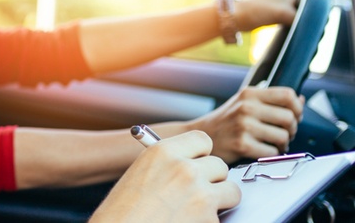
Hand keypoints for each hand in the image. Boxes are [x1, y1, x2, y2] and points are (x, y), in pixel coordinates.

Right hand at [91, 131, 238, 222]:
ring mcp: (200, 195)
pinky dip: (208, 222)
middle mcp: (184, 169)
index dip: (201, 154)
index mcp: (164, 152)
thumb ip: (167, 163)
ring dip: (219, 200)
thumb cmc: (122, 211)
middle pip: (220, 166)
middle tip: (196, 192)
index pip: (202, 139)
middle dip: (212, 180)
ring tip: (196, 210)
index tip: (197, 163)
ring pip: (231, 191)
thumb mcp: (141, 174)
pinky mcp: (209, 220)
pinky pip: (220, 217)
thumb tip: (193, 162)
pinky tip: (186, 222)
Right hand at [191, 86, 304, 162]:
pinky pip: (272, 152)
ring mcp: (243, 125)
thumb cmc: (224, 122)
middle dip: (292, 130)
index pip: (288, 95)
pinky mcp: (241, 144)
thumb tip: (300, 100)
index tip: (295, 116)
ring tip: (274, 144)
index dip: (297, 108)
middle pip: (289, 117)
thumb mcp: (243, 102)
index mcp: (249, 93)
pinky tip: (263, 151)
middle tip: (284, 134)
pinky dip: (272, 155)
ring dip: (283, 144)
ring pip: (283, 137)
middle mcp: (246, 107)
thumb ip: (270, 100)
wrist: (199, 136)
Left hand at [234, 0, 331, 29]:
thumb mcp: (284, 15)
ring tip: (307, 26)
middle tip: (315, 24)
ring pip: (310, 7)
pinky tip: (299, 27)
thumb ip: (302, 19)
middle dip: (319, 11)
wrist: (240, 16)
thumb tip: (314, 28)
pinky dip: (302, 19)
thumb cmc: (260, 11)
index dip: (327, 3)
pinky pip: (301, 13)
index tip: (323, 16)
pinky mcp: (285, 7)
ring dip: (310, 17)